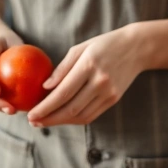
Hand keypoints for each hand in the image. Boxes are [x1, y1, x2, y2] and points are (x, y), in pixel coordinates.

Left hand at [27, 26, 143, 126]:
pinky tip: (61, 118)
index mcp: (89, 66)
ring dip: (60, 121)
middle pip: (71, 108)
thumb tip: (44, 88)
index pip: (63, 93)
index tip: (30, 114)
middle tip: (33, 121)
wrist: (136, 48)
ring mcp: (109, 93)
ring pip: (81, 116)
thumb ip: (62, 68)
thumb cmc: (103, 45)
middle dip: (49, 118)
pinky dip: (74, 119)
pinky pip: (91, 115)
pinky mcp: (113, 100)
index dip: (45, 107)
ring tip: (43, 121)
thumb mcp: (80, 48)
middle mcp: (100, 82)